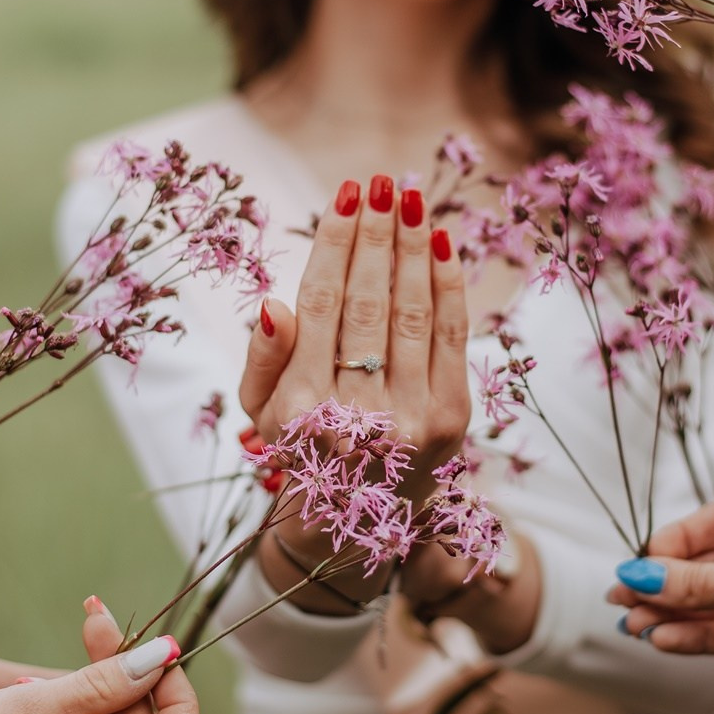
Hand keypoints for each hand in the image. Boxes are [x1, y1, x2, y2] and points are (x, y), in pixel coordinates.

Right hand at [238, 176, 469, 603]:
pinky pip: (450, 338)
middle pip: (369, 302)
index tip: (347, 197)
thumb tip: (276, 303)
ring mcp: (410, 419)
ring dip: (413, 249)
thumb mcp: (262, 414)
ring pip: (411, 314)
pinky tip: (442, 245)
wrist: (355, 529)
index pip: (321, 306)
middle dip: (378, 235)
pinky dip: (448, 287)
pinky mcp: (451, 421)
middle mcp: (358, 415)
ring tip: (411, 200)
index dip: (336, 245)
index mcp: (302, 409)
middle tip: (382, 183)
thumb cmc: (300, 453)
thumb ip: (264, 359)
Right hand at [605, 489, 713, 706]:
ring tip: (632, 625)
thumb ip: (698, 584)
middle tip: (618, 599)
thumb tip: (635, 578)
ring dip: (676, 615)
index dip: (673, 544)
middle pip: (712, 566)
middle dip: (666, 586)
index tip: (637, 565)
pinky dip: (699, 635)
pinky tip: (663, 639)